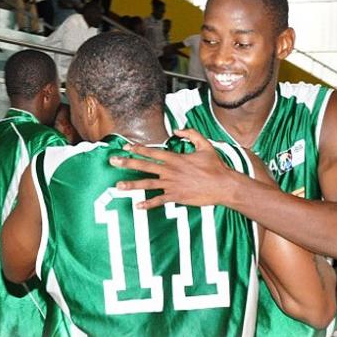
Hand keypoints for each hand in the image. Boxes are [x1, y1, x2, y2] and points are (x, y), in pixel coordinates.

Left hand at [110, 129, 233, 209]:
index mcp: (176, 158)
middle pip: (145, 166)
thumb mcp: (205, 145)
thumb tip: (177, 130)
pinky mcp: (176, 197)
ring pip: (148, 184)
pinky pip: (159, 201)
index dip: (138, 149)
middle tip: (113, 161)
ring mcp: (172, 185)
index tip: (125, 147)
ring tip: (118, 186)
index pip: (152, 152)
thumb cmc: (215, 166)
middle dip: (127, 163)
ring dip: (132, 185)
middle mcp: (170, 171)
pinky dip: (148, 204)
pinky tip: (138, 206)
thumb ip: (191, 134)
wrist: (223, 186)